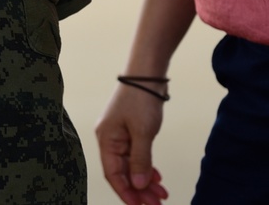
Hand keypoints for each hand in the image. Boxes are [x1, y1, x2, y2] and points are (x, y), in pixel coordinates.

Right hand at [95, 85, 168, 204]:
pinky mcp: (131, 133)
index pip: (113, 173)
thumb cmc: (140, 99)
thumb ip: (141, 160)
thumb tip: (139, 185)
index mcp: (106, 139)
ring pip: (131, 166)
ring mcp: (121, 137)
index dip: (126, 192)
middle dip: (139, 190)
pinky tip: (157, 177)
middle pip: (123, 172)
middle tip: (157, 204)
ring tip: (162, 194)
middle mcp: (110, 140)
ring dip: (145, 181)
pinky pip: (137, 157)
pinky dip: (147, 168)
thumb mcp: (142, 132)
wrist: (147, 76)